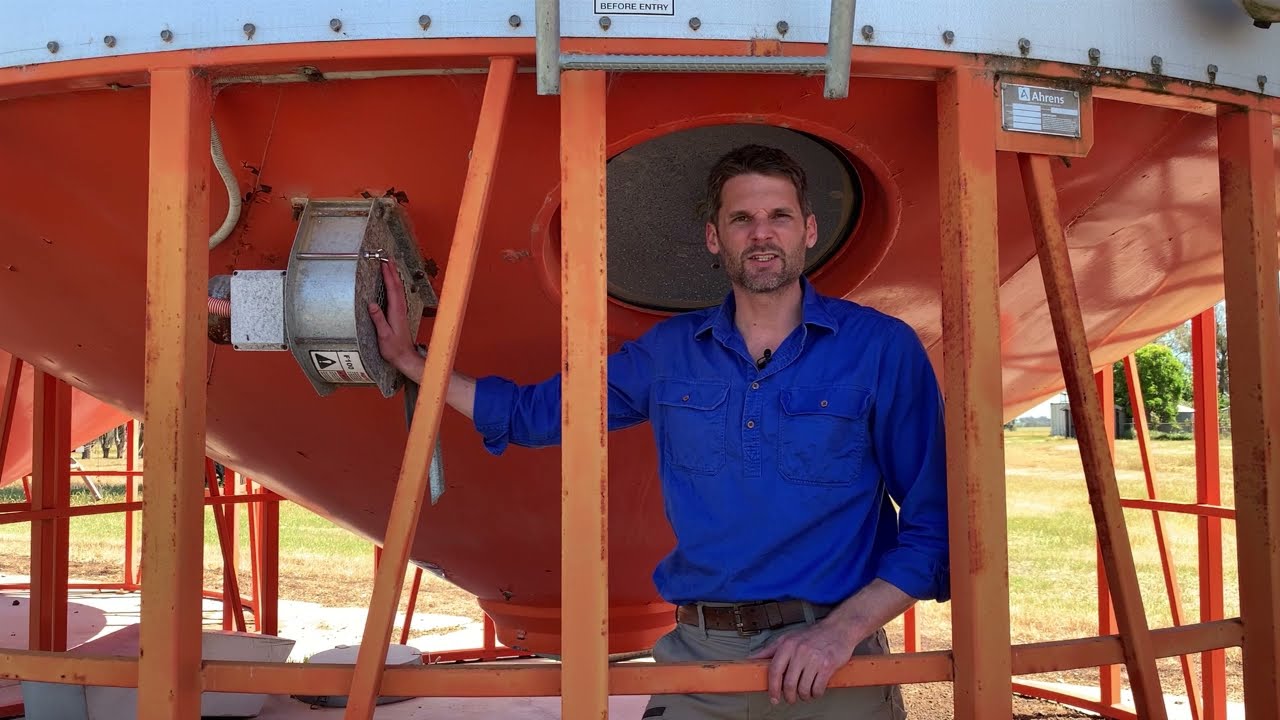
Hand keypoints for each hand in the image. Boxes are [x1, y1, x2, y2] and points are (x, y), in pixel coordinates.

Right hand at [368, 261, 418, 375]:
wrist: (405, 357)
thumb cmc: (394, 348)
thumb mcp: (383, 335)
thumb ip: (378, 320)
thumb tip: (371, 304)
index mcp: (396, 311)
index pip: (392, 289)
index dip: (388, 275)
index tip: (384, 263)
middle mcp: (401, 309)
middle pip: (397, 285)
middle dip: (392, 270)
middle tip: (387, 257)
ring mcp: (401, 310)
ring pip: (398, 289)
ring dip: (394, 276)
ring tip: (389, 265)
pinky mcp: (400, 314)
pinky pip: (397, 294)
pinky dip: (395, 285)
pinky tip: (392, 283)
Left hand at [749, 619, 858, 704]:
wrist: (838, 629)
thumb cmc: (812, 635)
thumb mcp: (788, 638)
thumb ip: (769, 650)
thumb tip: (752, 659)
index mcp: (787, 645)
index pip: (775, 670)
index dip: (772, 687)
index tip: (773, 697)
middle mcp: (800, 651)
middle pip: (789, 683)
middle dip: (789, 696)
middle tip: (790, 699)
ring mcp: (814, 659)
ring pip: (803, 688)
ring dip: (803, 696)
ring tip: (804, 693)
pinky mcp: (827, 665)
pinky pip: (818, 688)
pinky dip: (815, 694)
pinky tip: (815, 690)